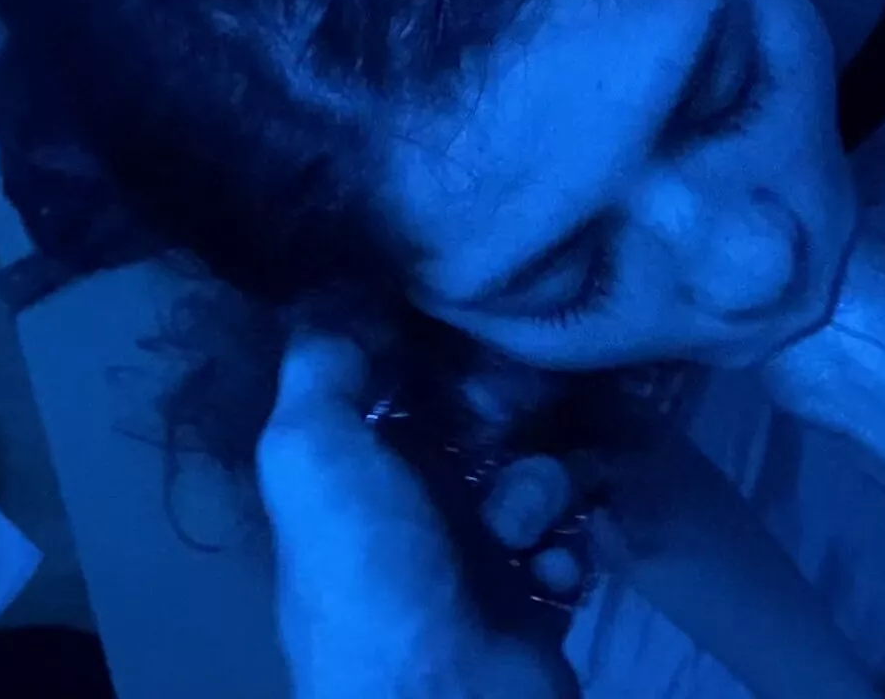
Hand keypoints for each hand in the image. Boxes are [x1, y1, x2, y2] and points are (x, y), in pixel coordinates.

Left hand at [258, 336, 576, 698]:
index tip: (473, 330)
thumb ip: (318, 366)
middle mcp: (415, 501)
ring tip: (521, 533)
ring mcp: (481, 550)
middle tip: (509, 431)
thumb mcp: (310, 454)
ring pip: (539, 472)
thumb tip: (340, 293)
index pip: (408, 377)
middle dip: (510, 417)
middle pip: (487, 417)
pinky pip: (574, 537)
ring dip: (539, 492)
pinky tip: (549, 573)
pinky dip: (566, 551)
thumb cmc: (369, 574)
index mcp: (355, 466)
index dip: (442, 350)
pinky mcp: (539, 592)